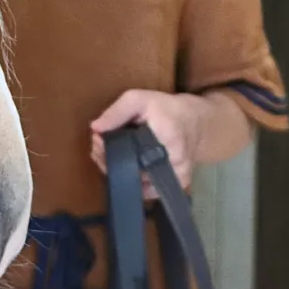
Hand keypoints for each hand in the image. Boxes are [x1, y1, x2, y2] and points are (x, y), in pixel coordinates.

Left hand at [89, 90, 210, 197]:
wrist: (193, 121)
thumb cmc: (165, 108)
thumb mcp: (139, 99)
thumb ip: (117, 112)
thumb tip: (95, 128)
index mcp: (169, 142)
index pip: (131, 156)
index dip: (108, 151)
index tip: (96, 138)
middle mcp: (176, 168)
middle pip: (131, 174)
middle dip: (108, 160)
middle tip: (98, 143)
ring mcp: (176, 181)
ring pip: (136, 184)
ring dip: (115, 169)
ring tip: (106, 151)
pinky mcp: (174, 187)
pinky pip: (144, 189)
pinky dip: (129, 177)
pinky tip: (120, 162)